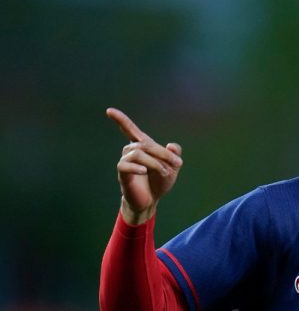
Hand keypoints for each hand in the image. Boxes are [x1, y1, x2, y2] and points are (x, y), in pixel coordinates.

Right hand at [107, 107, 182, 223]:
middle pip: (145, 144)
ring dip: (155, 162)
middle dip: (163, 153)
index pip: (130, 130)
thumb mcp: (172, 167)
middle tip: (177, 164)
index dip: (121, 120)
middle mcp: (131, 152)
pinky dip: (136, 167)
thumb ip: (174, 154)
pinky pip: (124, 165)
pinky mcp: (123, 175)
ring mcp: (126, 163)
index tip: (109, 110)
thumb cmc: (159, 181)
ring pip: (137, 153)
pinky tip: (144, 171)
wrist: (152, 200)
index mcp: (143, 147)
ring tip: (165, 172)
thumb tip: (172, 146)